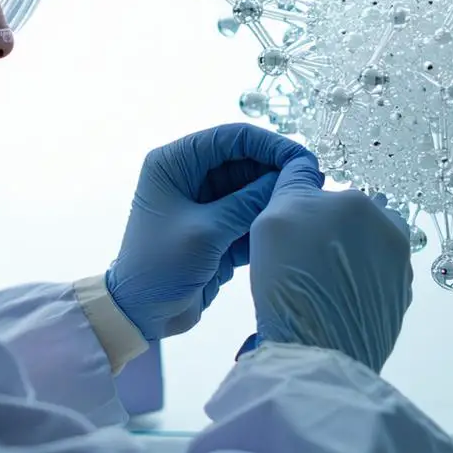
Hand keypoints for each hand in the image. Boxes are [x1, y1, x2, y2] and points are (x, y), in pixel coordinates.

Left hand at [105, 124, 312, 340]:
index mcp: (174, 164)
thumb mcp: (207, 232)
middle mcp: (188, 176)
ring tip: (307, 206)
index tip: (303, 159)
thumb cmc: (159, 268)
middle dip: (277, 171)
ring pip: (250, 188)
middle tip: (313, 184)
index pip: (230, 138)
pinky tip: (288, 229)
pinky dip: (265, 220)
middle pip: (244, 161)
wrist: (140, 314)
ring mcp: (203, 203)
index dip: (269, 144)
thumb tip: (291, 176)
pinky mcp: (215, 229)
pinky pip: (248, 214)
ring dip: (274, 197)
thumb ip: (248, 202)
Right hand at [249, 155, 413, 371]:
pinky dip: (358, 283)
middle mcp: (388, 225)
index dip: (298, 216)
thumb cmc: (290, 285)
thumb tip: (304, 169)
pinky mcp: (402, 296)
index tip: (288, 238)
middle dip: (327, 233)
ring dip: (346, 257)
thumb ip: (292, 184)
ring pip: (363, 247)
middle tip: (300, 262)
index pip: (319, 195)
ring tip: (319, 285)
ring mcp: (400, 263)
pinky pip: (375, 277)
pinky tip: (335, 301)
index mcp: (356, 201)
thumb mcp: (272, 220)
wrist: (317, 350)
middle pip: (347, 218)